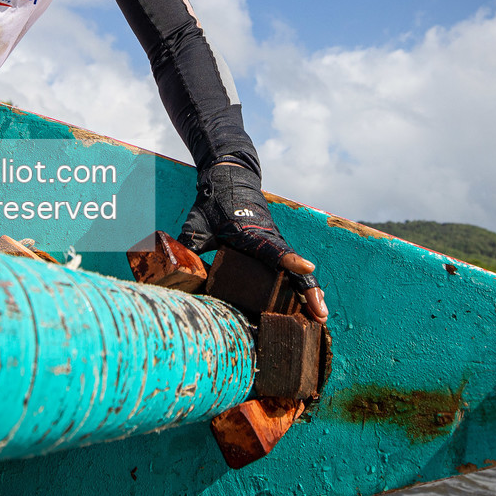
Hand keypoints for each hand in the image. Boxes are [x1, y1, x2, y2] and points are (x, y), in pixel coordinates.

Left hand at [180, 163, 328, 321]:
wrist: (230, 178)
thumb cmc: (212, 204)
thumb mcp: (196, 225)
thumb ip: (188, 247)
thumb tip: (175, 271)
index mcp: (249, 233)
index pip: (272, 248)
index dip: (288, 259)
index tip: (306, 267)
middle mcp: (269, 238)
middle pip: (294, 267)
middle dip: (308, 289)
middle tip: (319, 313)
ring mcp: (276, 243)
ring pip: (297, 270)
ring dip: (310, 291)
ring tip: (320, 317)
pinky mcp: (276, 247)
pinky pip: (292, 269)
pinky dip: (303, 286)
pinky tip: (310, 306)